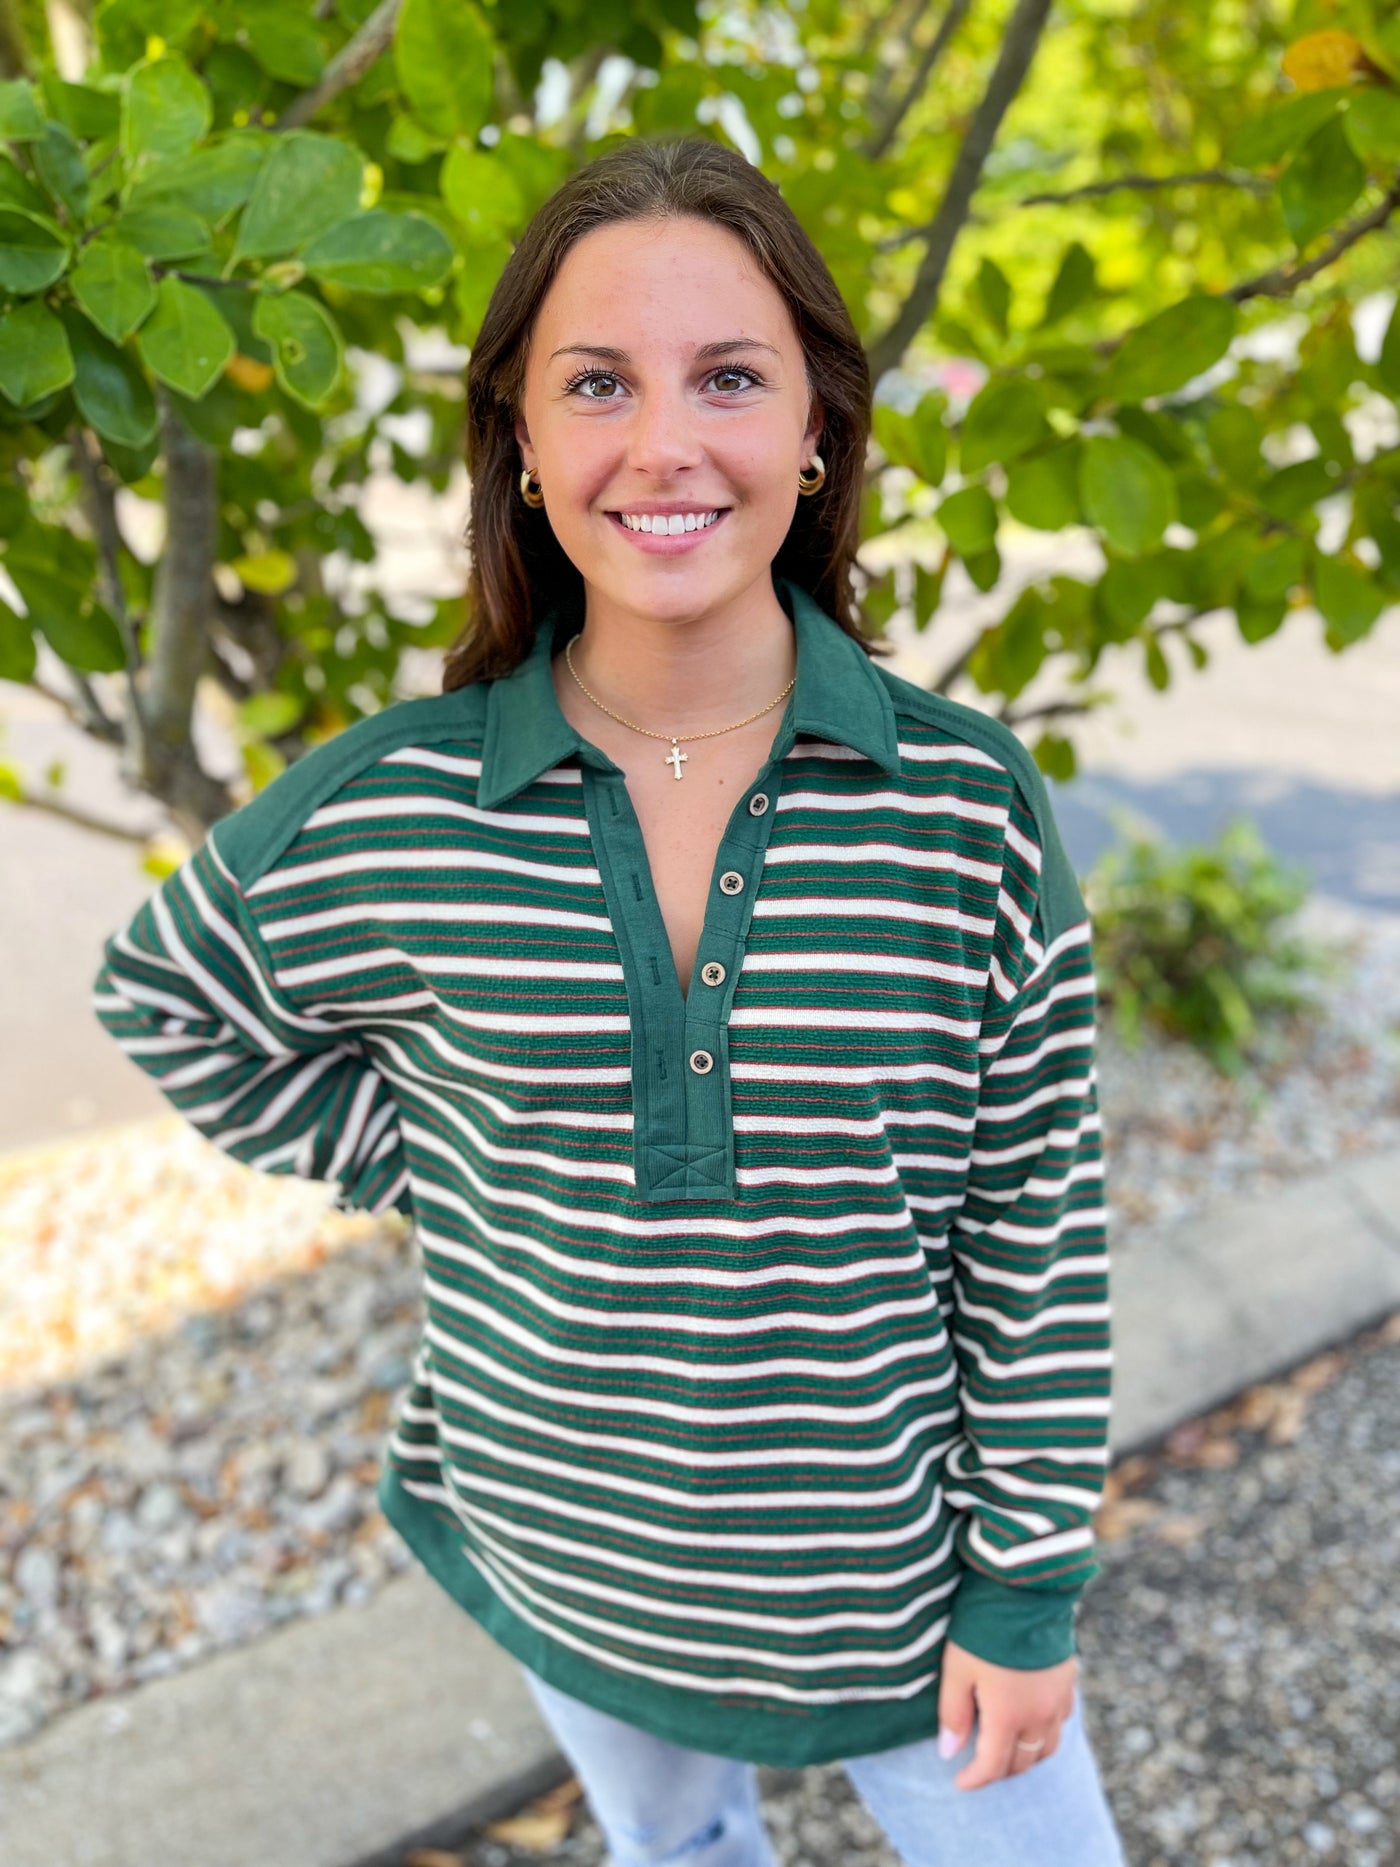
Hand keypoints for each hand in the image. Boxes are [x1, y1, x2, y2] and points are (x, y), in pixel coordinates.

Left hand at [936, 1640, 1076, 1790]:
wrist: (1025, 1588)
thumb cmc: (983, 1627)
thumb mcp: (957, 1669)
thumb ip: (953, 1713)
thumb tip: (949, 1752)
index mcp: (1009, 1716)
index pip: (993, 1766)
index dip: (974, 1779)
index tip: (959, 1783)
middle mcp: (1040, 1716)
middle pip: (1023, 1763)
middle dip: (1000, 1771)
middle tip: (979, 1767)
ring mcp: (1058, 1700)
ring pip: (1047, 1748)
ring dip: (1026, 1757)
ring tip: (1006, 1751)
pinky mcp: (1068, 1681)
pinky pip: (1060, 1723)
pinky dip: (1044, 1734)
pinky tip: (1030, 1722)